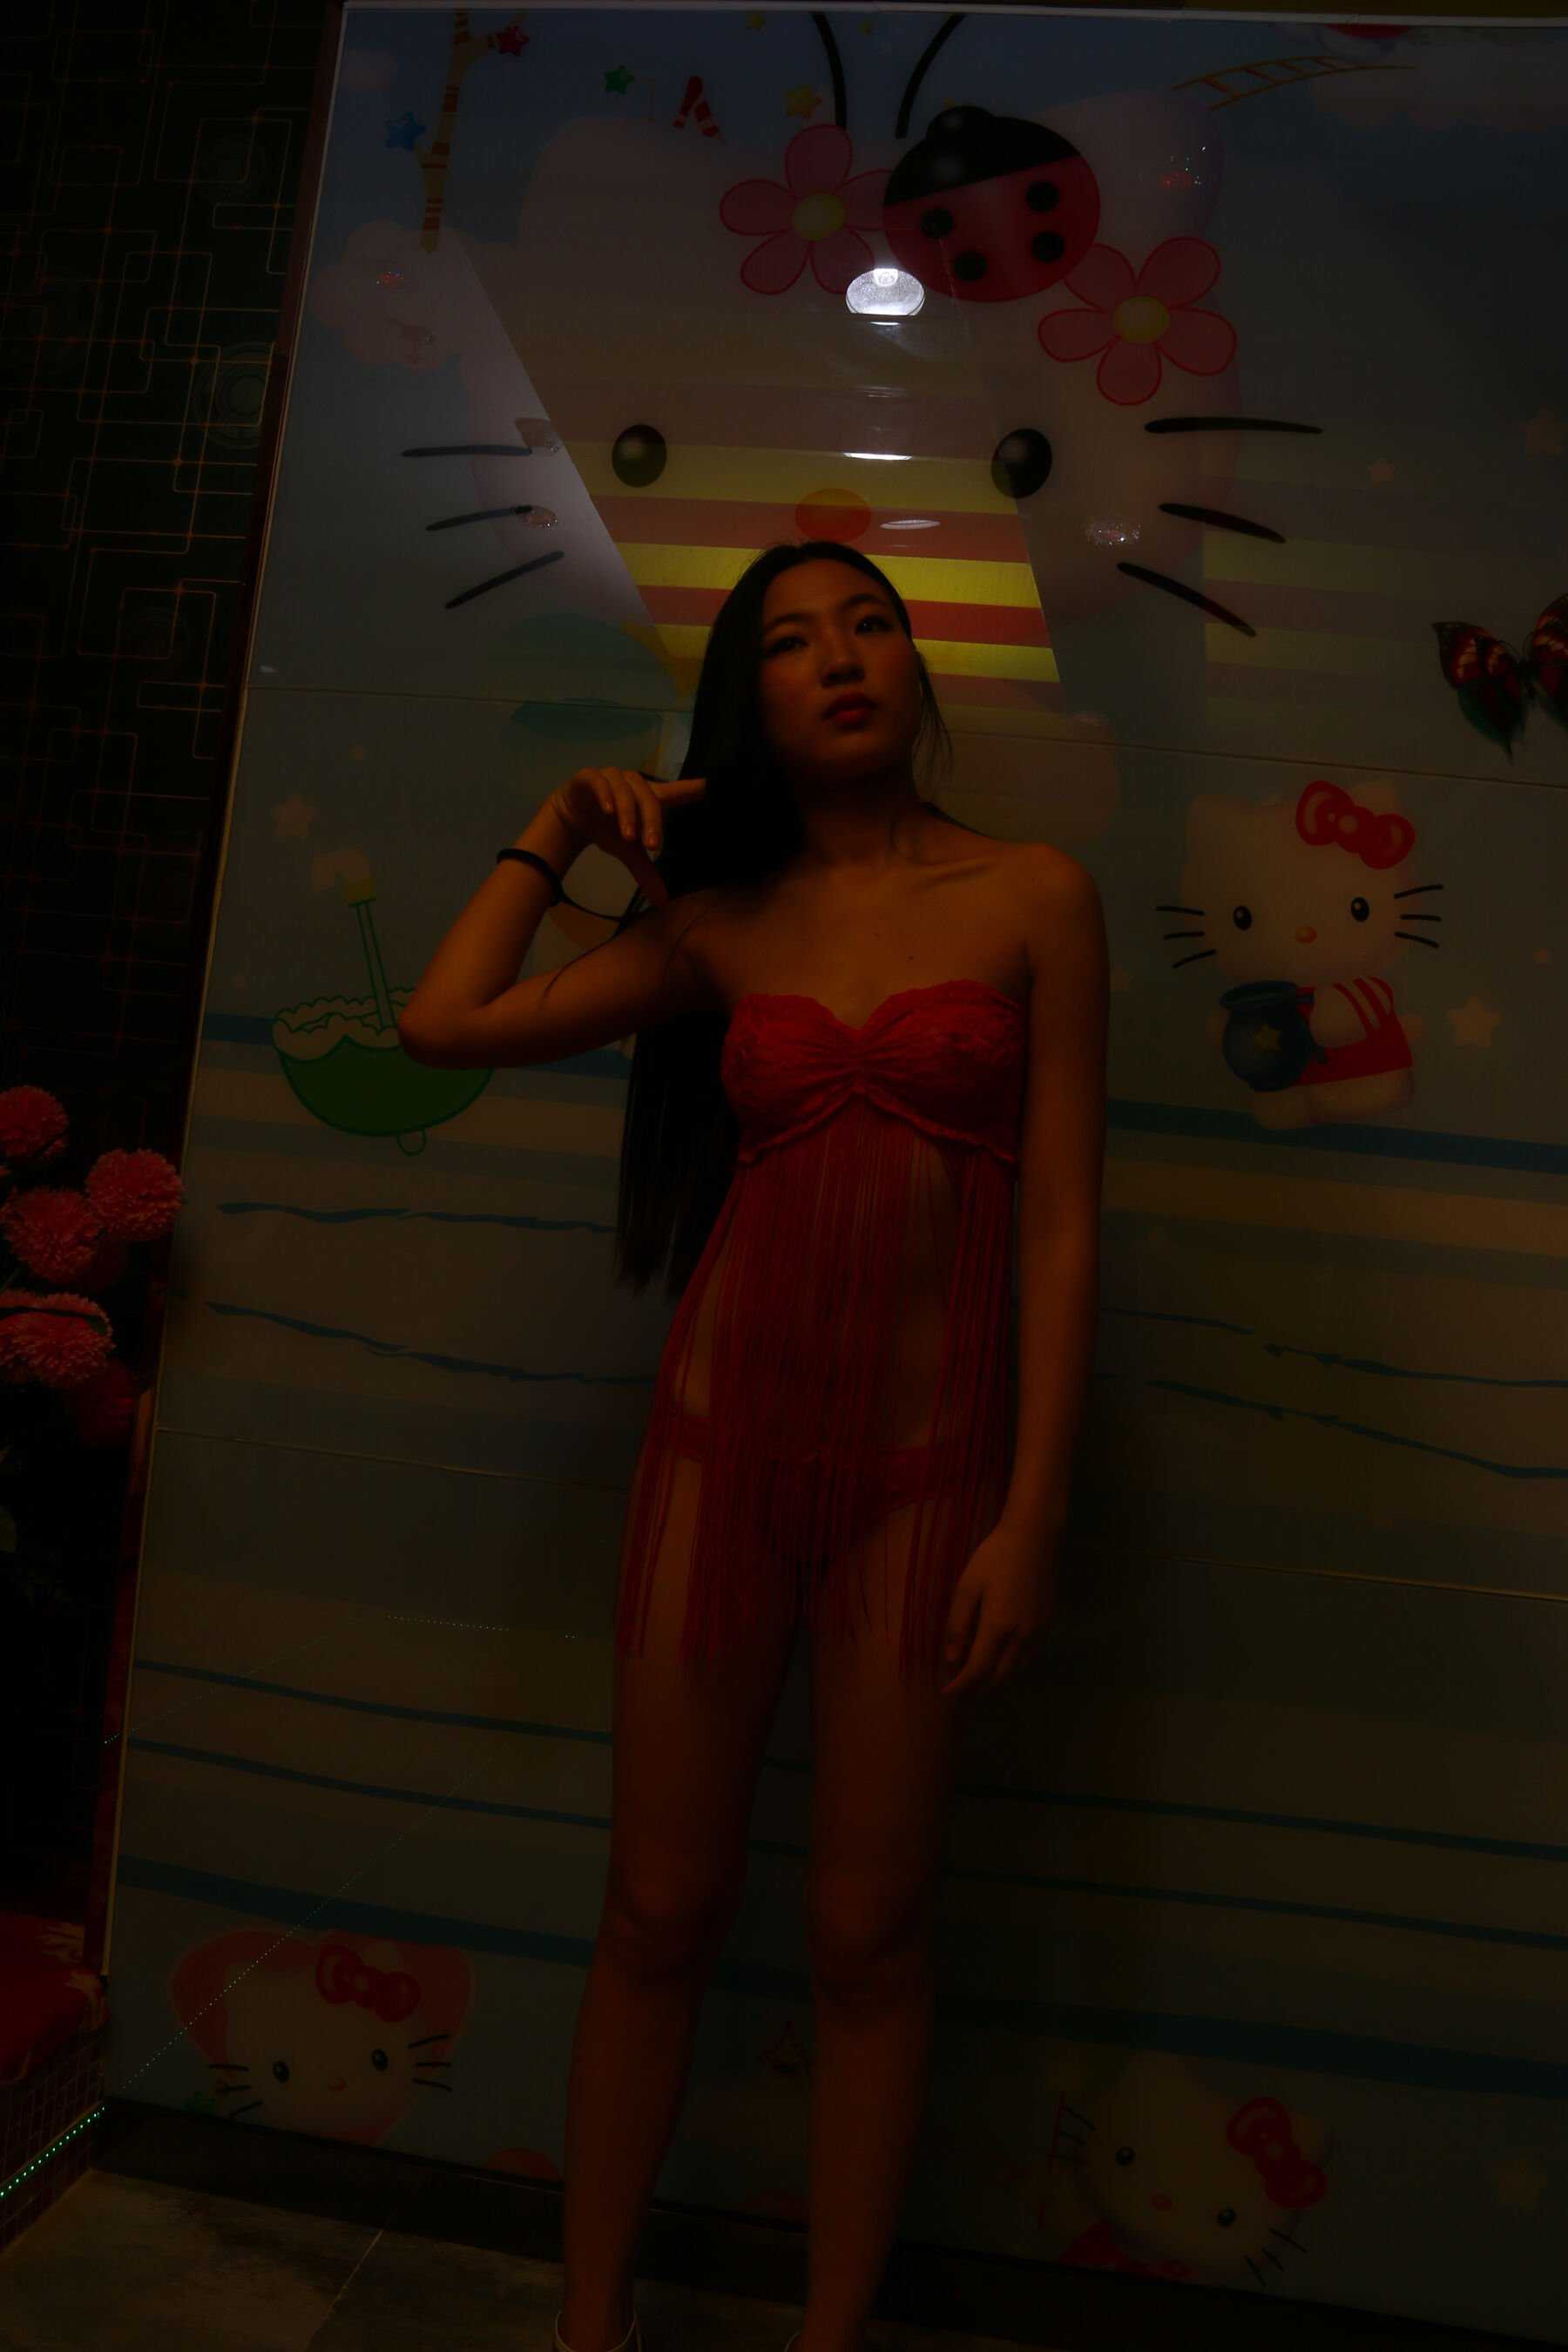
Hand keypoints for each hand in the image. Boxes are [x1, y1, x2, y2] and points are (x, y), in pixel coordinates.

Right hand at [549, 767, 706, 908]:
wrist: (572, 819)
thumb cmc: (608, 828)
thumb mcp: (629, 852)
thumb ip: (646, 872)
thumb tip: (663, 902)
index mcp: (648, 798)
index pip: (676, 791)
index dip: (693, 787)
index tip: (712, 786)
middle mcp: (633, 784)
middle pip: (649, 797)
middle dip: (651, 821)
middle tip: (652, 846)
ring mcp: (611, 778)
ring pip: (625, 790)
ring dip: (628, 813)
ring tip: (628, 837)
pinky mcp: (589, 777)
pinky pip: (599, 781)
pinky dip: (605, 795)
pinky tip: (608, 811)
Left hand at [939, 1524, 1058, 1700]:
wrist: (1034, 1537)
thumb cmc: (995, 1557)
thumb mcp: (967, 1587)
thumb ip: (958, 1625)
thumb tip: (952, 1660)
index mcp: (998, 1627)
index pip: (977, 1671)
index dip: (960, 1687)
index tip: (946, 1694)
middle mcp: (1022, 1636)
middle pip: (999, 1677)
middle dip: (978, 1687)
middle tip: (960, 1687)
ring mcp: (1039, 1631)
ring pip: (1017, 1669)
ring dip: (996, 1678)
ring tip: (977, 1675)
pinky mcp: (1048, 1623)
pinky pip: (1029, 1656)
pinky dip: (1013, 1664)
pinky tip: (1000, 1655)